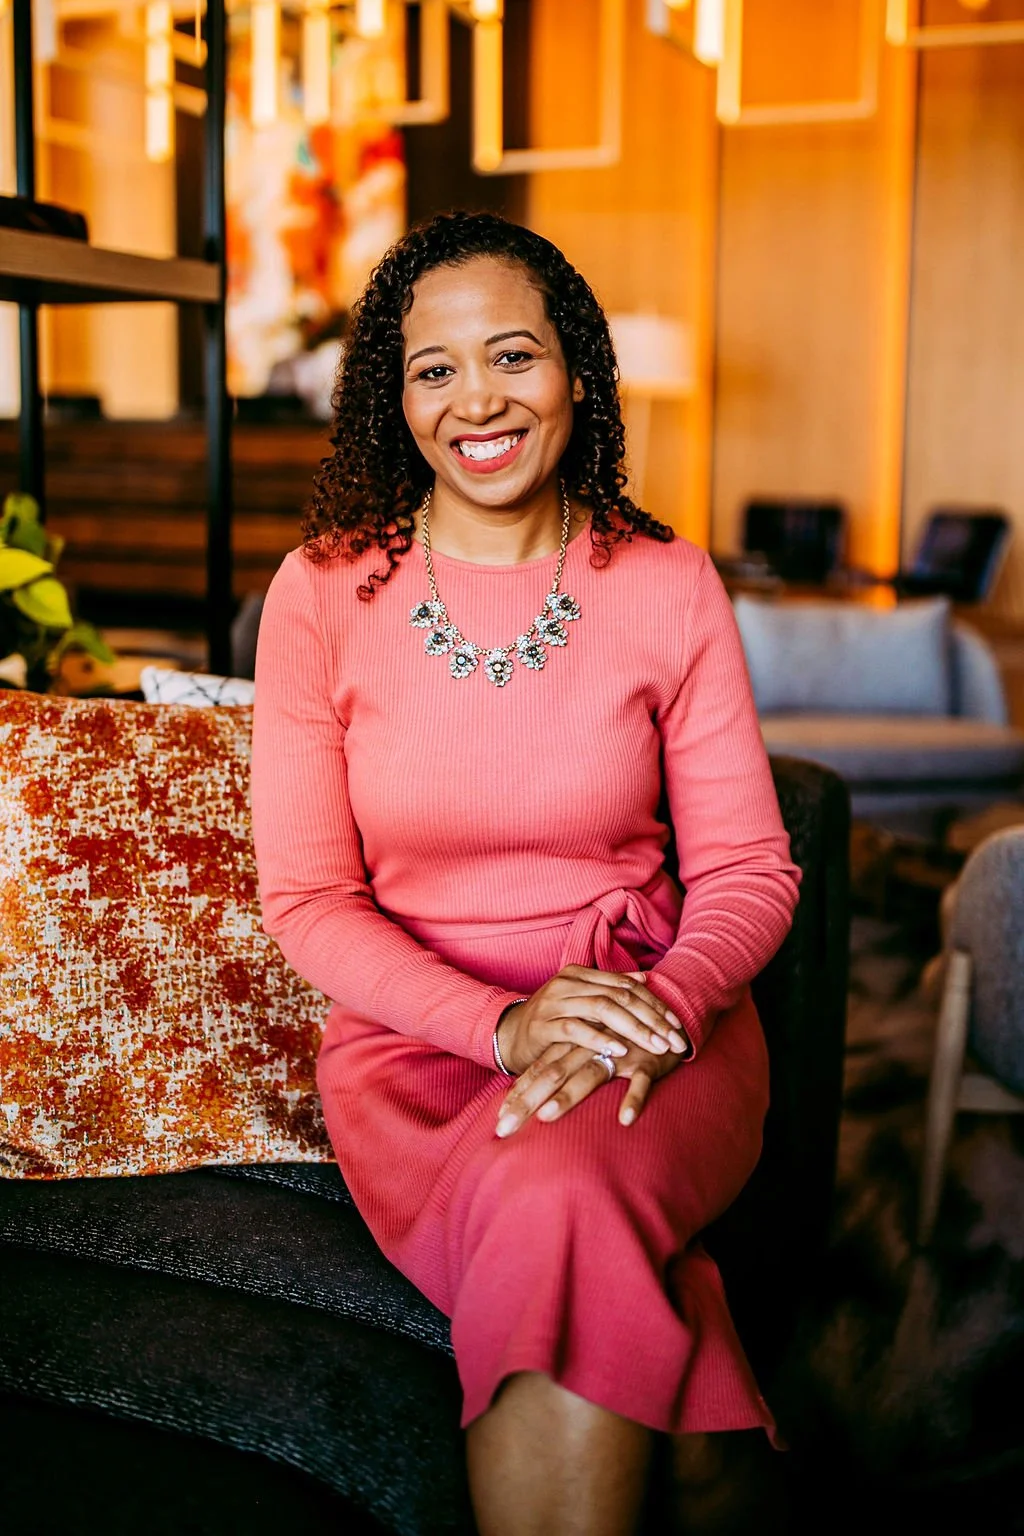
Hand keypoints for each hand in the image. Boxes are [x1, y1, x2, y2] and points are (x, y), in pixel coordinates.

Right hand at [495, 965, 689, 1077]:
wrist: (509, 1036)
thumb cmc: (552, 1021)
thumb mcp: (581, 1001)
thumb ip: (611, 988)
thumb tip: (645, 977)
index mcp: (580, 973)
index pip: (627, 985)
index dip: (655, 1005)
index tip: (678, 1025)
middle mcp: (568, 983)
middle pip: (620, 997)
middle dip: (652, 1020)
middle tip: (675, 1041)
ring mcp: (554, 1002)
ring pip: (602, 1009)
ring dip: (634, 1029)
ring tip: (656, 1046)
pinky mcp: (543, 1025)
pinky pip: (576, 1029)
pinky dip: (600, 1039)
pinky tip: (620, 1051)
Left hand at [495, 1036, 682, 1137]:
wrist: (666, 1019)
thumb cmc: (625, 1041)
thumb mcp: (593, 1051)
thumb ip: (569, 1067)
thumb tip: (540, 1098)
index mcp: (575, 1045)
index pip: (539, 1069)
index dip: (518, 1093)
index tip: (498, 1121)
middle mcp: (591, 1047)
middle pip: (553, 1074)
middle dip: (526, 1101)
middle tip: (504, 1128)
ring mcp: (619, 1054)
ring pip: (591, 1074)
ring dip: (569, 1096)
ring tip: (546, 1116)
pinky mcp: (647, 1062)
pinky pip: (641, 1082)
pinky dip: (633, 1098)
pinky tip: (625, 1119)